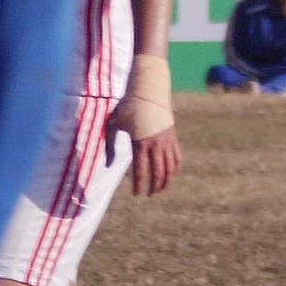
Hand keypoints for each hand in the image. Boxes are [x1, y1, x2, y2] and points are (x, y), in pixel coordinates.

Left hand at [121, 73, 180, 195]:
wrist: (149, 91)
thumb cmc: (128, 107)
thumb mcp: (113, 124)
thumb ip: (109, 145)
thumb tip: (108, 164)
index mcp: (140, 142)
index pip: (141, 170)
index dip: (139, 184)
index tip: (137, 194)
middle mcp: (156, 144)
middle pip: (158, 172)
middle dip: (154, 186)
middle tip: (148, 194)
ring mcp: (167, 141)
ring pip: (170, 167)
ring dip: (165, 181)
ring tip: (159, 189)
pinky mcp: (173, 137)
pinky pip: (177, 158)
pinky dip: (175, 169)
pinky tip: (170, 176)